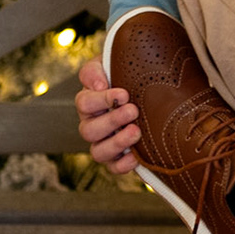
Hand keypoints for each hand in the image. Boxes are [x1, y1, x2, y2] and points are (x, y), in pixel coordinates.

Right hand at [74, 57, 140, 173]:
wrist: (150, 89)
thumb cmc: (127, 76)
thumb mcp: (111, 65)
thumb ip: (97, 69)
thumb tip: (100, 84)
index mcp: (89, 102)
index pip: (84, 102)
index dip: (101, 100)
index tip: (124, 94)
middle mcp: (93, 125)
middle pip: (89, 130)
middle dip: (111, 121)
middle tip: (133, 111)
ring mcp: (104, 143)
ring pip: (98, 152)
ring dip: (116, 143)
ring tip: (136, 132)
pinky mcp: (118, 159)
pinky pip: (113, 168)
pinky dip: (123, 164)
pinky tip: (137, 156)